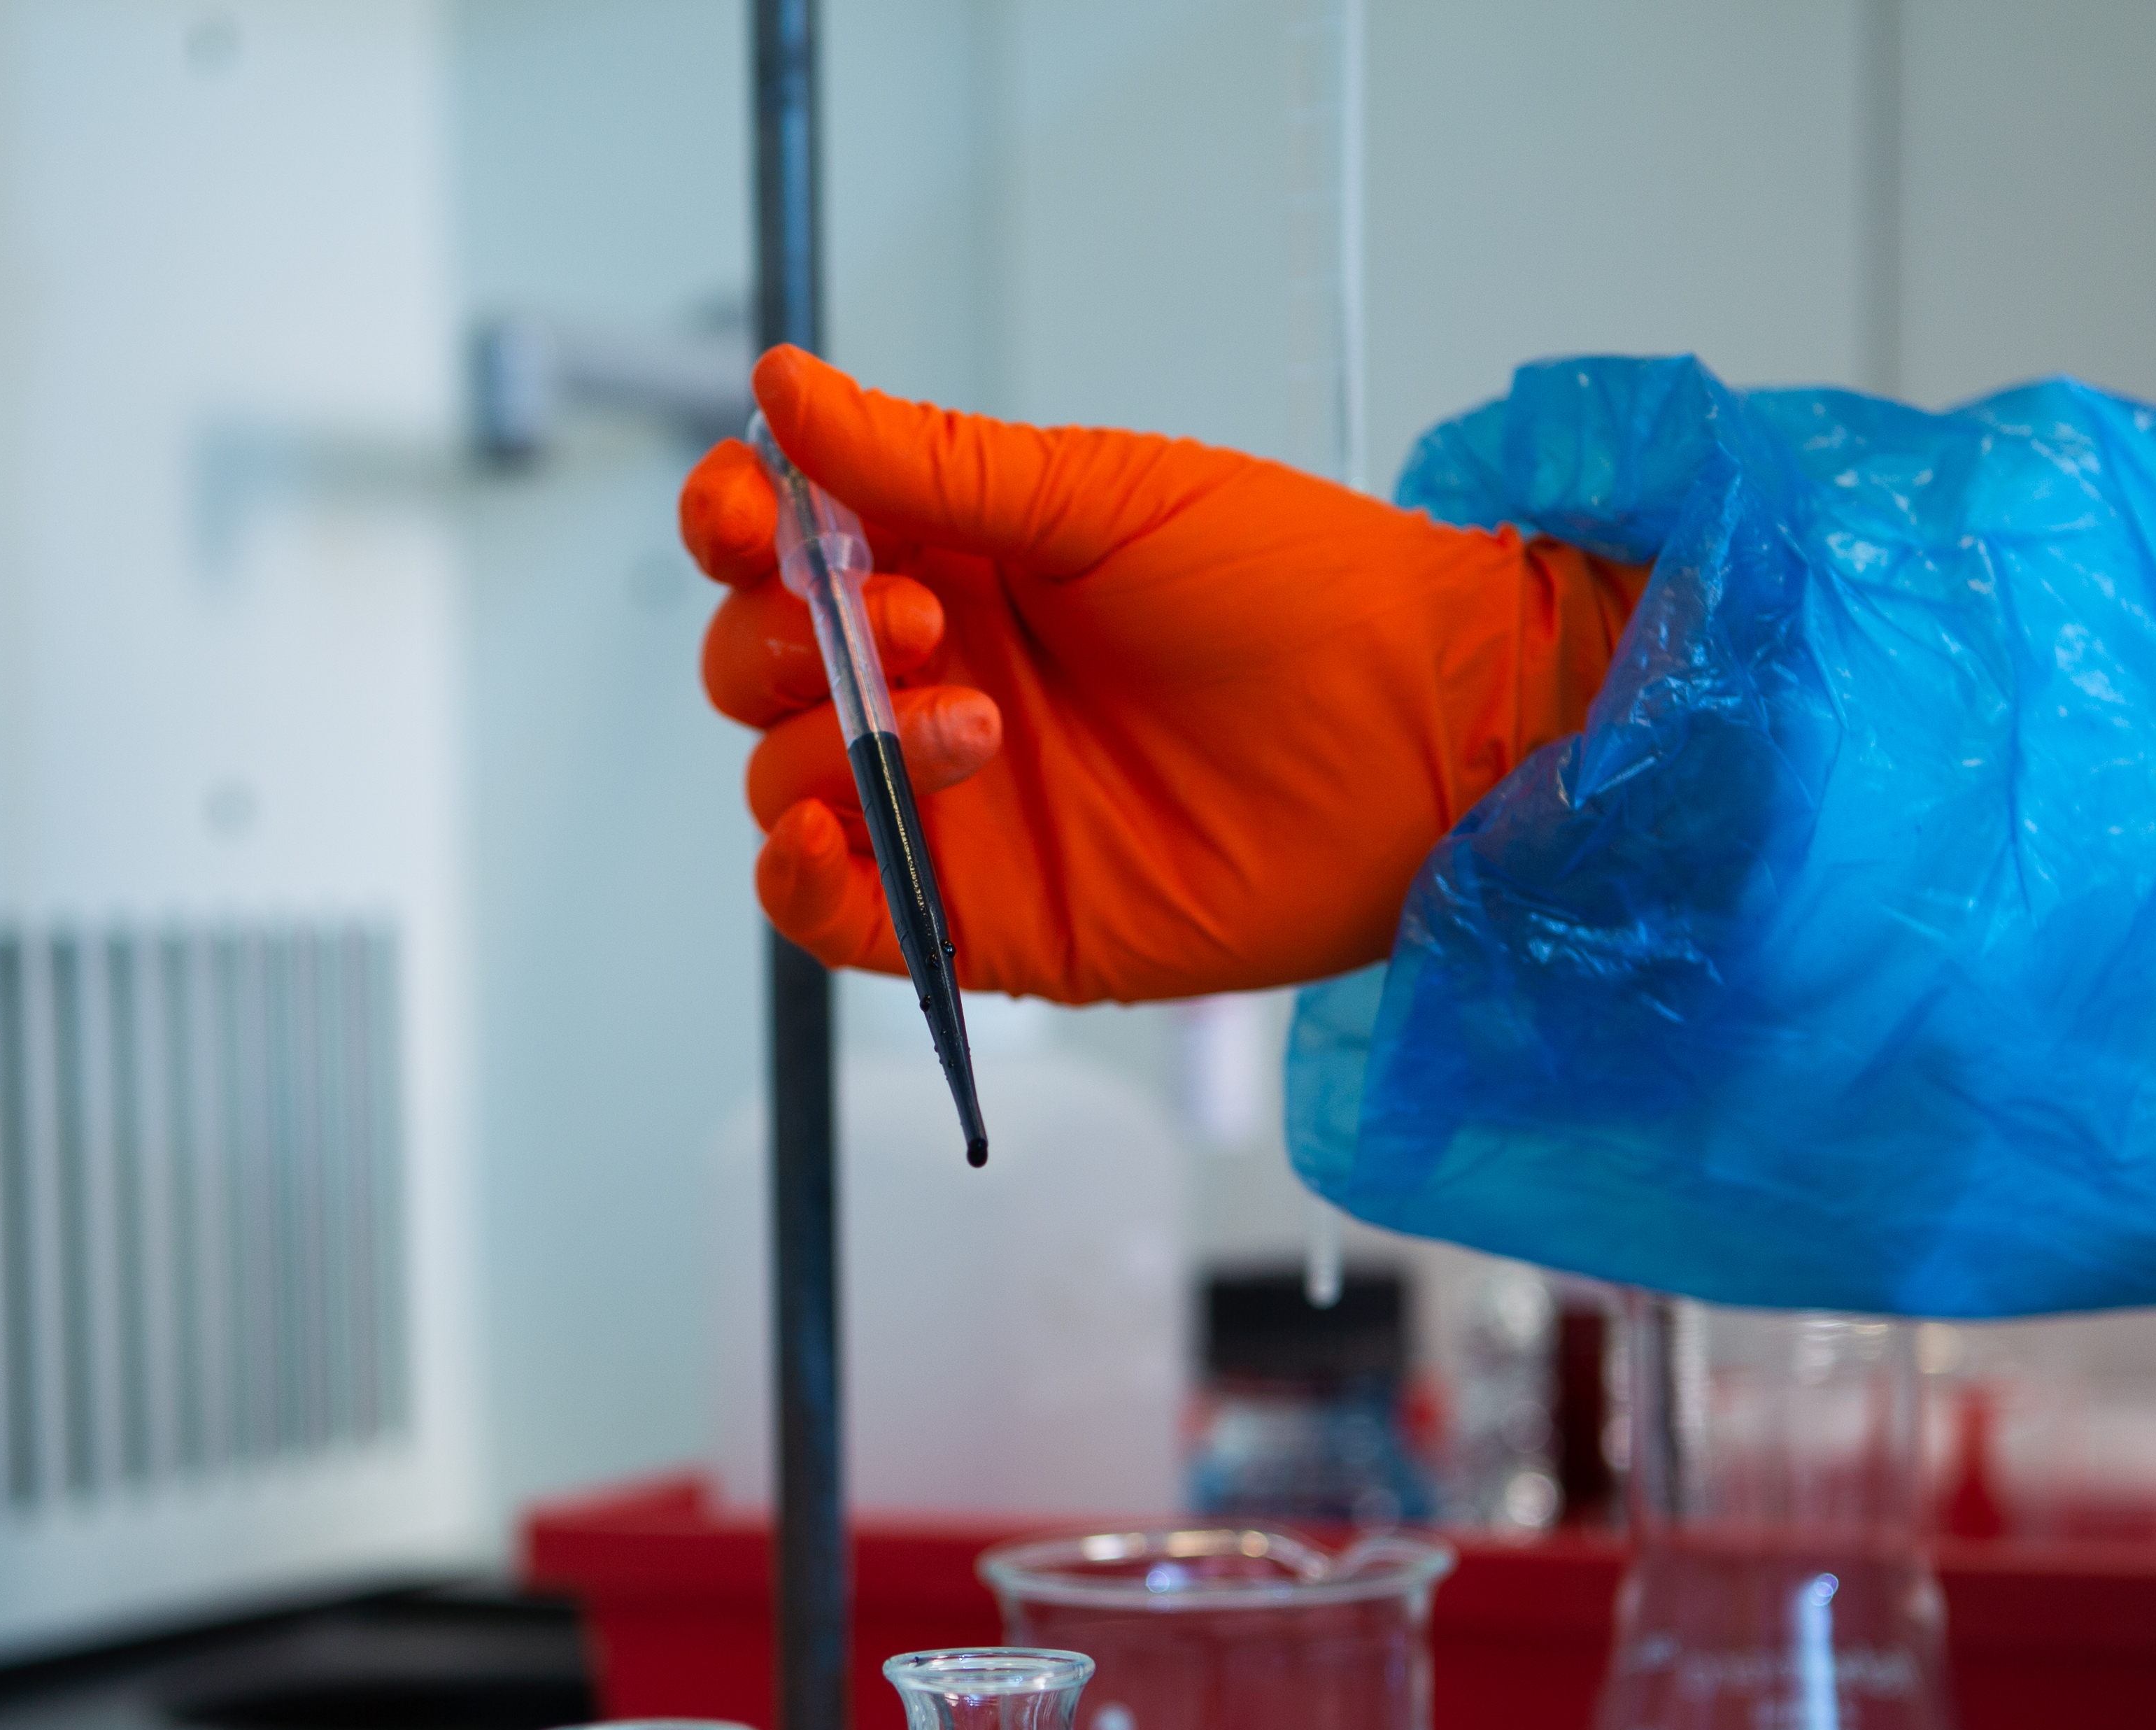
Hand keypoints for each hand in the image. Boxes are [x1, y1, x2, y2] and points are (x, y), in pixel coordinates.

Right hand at [681, 346, 1643, 1003]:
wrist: (1421, 735)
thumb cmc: (1296, 589)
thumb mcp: (1102, 496)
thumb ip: (928, 463)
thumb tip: (780, 385)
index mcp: (955, 561)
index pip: (778, 547)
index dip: (734, 528)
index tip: (750, 520)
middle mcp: (935, 680)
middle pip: (757, 667)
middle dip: (790, 641)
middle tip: (923, 625)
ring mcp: (954, 805)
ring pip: (783, 781)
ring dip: (833, 745)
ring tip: (976, 723)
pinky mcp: (985, 918)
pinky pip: (833, 916)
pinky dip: (795, 884)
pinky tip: (827, 837)